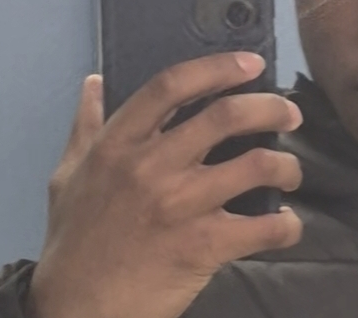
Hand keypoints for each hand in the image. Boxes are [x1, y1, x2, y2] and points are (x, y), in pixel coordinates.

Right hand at [27, 52, 302, 317]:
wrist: (78, 307)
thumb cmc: (73, 238)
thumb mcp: (67, 173)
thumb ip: (84, 124)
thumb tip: (95, 82)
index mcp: (118, 143)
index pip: (172, 86)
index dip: (217, 68)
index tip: (249, 65)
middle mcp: (153, 165)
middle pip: (226, 116)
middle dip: (270, 107)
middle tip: (289, 113)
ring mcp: (181, 205)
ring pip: (256, 165)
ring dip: (286, 164)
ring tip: (289, 171)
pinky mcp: (204, 247)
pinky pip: (264, 227)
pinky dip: (286, 225)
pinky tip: (286, 223)